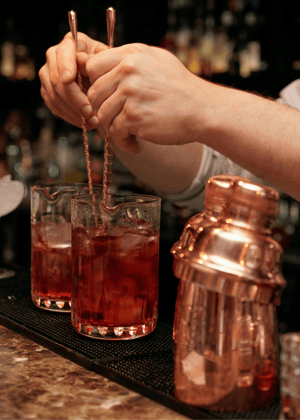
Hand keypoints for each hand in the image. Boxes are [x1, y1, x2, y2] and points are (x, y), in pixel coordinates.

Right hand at [39, 32, 106, 129]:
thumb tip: (84, 61)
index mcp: (69, 44)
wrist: (102, 79)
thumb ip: (98, 60)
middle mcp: (53, 56)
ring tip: (93, 122)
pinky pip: (55, 107)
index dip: (65, 66)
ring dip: (75, 112)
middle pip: (57, 80)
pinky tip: (85, 123)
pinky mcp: (47, 92)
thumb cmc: (107, 67)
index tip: (69, 79)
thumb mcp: (108, 61)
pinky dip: (71, 117)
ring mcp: (47, 75)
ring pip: (54, 96)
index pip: (63, 53)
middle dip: (75, 100)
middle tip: (91, 113)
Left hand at [86, 43, 204, 152]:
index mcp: (132, 55)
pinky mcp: (134, 115)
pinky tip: (135, 143)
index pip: (93, 67)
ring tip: (129, 133)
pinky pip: (114, 131)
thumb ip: (128, 60)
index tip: (108, 98)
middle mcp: (129, 70)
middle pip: (94, 93)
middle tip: (117, 121)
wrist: (203, 110)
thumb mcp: (156, 61)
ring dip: (113, 129)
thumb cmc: (181, 89)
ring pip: (102, 114)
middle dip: (103, 110)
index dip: (97, 85)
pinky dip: (123, 142)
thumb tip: (98, 60)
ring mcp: (130, 92)